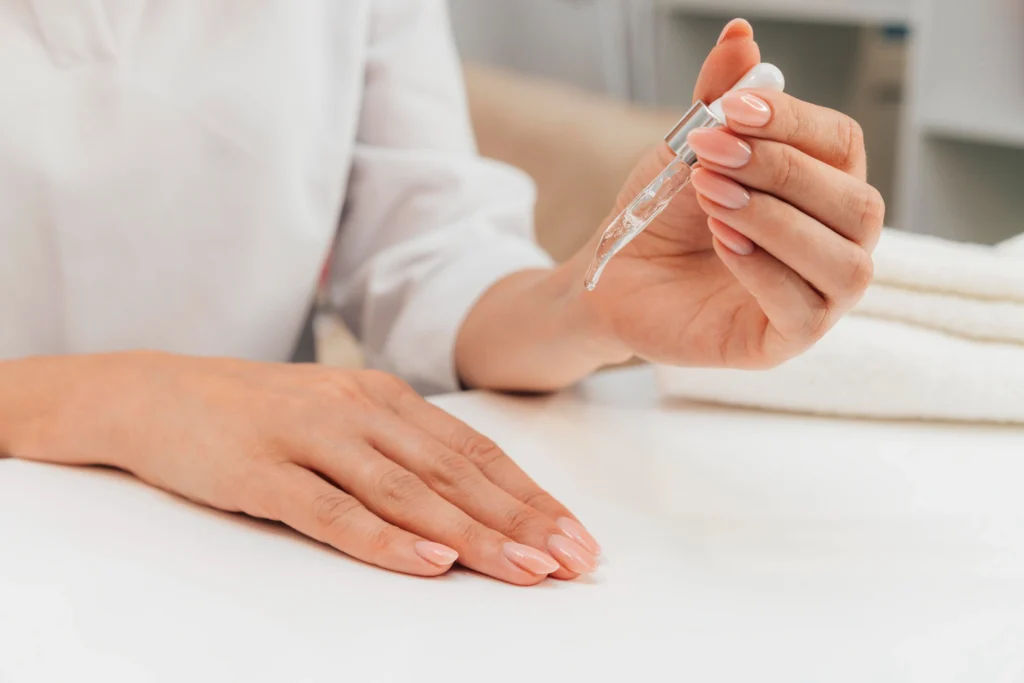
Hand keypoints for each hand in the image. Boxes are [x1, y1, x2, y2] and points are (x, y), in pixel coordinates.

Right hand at [7, 352, 599, 584]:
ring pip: (406, 491)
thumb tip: (467, 506)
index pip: (473, 452)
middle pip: (454, 472)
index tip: (576, 536)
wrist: (155, 393)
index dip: (530, 496)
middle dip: (522, 520)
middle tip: (574, 561)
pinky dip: (383, 538)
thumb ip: (397, 454)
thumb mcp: (339, 420)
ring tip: (526, 568)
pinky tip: (429, 561)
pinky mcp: (261, 471)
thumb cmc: (259, 415)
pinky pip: (331, 511)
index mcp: (384, 398)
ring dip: (472, 533)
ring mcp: (310, 438)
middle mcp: (358, 411)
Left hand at [570, 20, 884, 368]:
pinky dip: (765, 271)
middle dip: (783, 172)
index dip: (794, 123)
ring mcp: (818, 297)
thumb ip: (718, 101)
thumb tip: (741, 37)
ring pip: (845, 263)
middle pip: (856, 204)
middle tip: (711, 157)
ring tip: (712, 199)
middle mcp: (835, 242)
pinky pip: (806, 311)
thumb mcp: (687, 151)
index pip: (843, 145)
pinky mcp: (786, 340)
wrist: (618, 276)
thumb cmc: (663, 215)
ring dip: (778, 222)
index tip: (733, 110)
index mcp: (822, 188)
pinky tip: (721, 242)